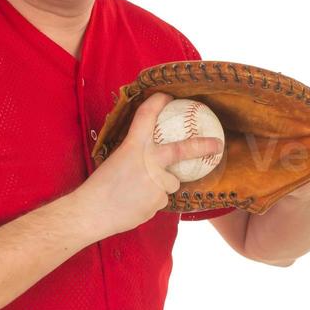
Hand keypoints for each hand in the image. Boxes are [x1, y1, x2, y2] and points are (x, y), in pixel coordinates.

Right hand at [77, 92, 225, 237]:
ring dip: (161, 184)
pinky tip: (135, 203)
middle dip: (203, 146)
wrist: (92, 211)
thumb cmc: (100, 185)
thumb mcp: (116, 159)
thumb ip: (135, 154)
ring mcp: (156, 182)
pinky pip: (161, 199)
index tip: (168, 97)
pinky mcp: (159, 201)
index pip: (147, 115)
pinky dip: (151, 200)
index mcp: (133, 145)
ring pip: (170, 182)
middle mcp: (149, 160)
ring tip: (138, 191)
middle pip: (183, 149)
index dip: (158, 102)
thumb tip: (149, 153)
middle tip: (217, 144)